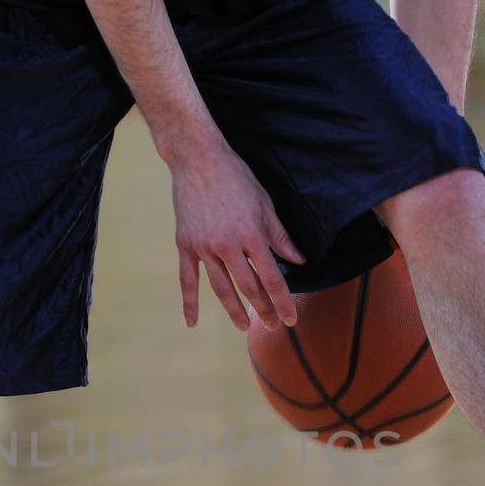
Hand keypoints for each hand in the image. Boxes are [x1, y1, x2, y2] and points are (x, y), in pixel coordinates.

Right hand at [169, 132, 305, 331]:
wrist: (197, 159)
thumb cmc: (236, 177)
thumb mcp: (264, 203)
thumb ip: (280, 236)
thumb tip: (298, 260)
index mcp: (252, 234)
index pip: (272, 278)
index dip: (282, 301)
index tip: (290, 319)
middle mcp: (228, 245)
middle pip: (249, 287)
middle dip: (263, 310)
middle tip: (272, 326)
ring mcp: (204, 247)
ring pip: (221, 288)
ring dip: (234, 311)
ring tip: (243, 327)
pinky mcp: (185, 245)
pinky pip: (187, 279)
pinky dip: (190, 302)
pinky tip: (192, 322)